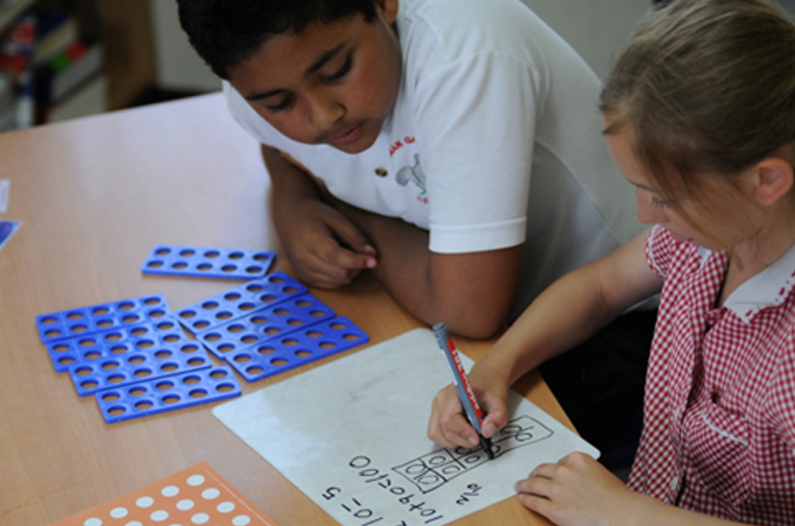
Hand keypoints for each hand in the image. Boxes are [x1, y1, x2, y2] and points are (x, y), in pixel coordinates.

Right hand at [278, 195, 377, 288]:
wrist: (290, 216)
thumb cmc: (315, 214)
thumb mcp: (337, 219)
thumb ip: (355, 236)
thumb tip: (372, 254)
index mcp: (310, 240)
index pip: (337, 257)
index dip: (358, 261)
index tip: (373, 259)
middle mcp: (303, 258)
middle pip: (339, 272)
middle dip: (357, 267)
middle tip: (364, 255)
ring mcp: (302, 270)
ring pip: (336, 281)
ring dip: (350, 273)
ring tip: (351, 257)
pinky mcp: (304, 277)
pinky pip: (329, 285)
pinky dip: (340, 278)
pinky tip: (342, 264)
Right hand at [427, 366, 509, 448]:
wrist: (485, 379)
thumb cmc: (489, 387)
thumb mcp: (500, 400)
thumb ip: (497, 416)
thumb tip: (487, 431)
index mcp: (456, 391)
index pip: (450, 417)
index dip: (462, 431)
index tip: (476, 438)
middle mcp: (442, 398)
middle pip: (444, 428)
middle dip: (462, 439)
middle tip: (478, 438)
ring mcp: (438, 406)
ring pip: (437, 433)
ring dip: (455, 441)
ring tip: (470, 435)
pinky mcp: (437, 414)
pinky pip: (436, 433)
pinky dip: (449, 439)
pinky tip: (462, 434)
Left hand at [515, 452, 633, 525]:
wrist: (621, 515)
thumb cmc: (617, 499)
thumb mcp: (600, 473)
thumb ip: (583, 472)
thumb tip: (573, 479)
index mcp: (577, 459)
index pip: (559, 462)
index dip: (554, 470)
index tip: (549, 473)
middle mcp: (565, 471)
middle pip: (542, 470)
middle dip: (535, 474)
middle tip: (529, 476)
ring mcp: (558, 490)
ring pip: (534, 484)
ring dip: (524, 485)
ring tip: (519, 486)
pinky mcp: (554, 508)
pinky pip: (534, 501)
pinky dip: (526, 499)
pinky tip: (522, 498)